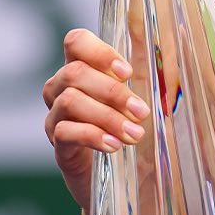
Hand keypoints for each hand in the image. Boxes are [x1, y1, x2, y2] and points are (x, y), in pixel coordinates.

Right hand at [42, 28, 149, 213]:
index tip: (127, 71)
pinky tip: (114, 145)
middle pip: (74, 73)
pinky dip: (92, 136)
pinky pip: (65, 132)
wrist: (126, 177)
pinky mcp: (59, 146)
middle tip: (142, 112)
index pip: (75, 42)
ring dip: (107, 116)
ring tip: (135, 134)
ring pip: (69, 101)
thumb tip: (158, 38)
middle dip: (112, 91)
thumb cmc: (135, 125)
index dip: (98, 51)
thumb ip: (146, 67)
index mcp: (82, 69)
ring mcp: (56, 117)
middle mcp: (62, 89)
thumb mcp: (144, 93)